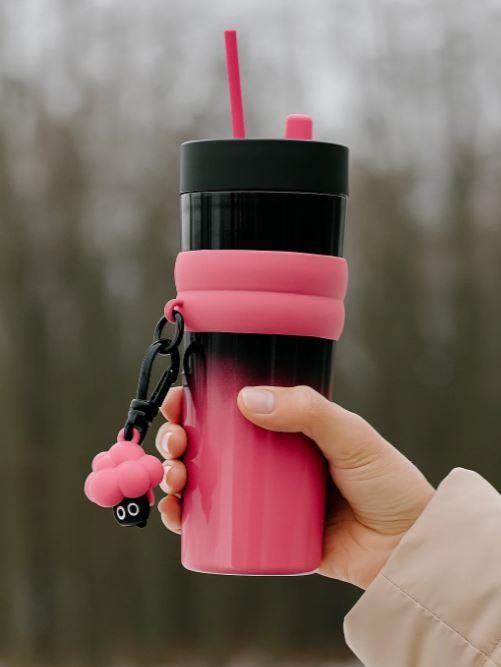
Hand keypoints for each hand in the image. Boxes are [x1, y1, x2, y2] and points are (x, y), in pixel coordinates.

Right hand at [156, 385, 433, 588]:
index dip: (197, 403)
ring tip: (173, 477)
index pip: (232, 409)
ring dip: (175, 477)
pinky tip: (175, 513)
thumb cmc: (387, 483)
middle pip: (209, 445)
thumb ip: (308, 411)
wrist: (408, 548)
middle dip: (177, 440)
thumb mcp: (351, 436)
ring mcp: (265, 499)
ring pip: (206, 483)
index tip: (177, 401)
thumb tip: (244, 398)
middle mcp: (270, 462)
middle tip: (173, 444)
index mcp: (287, 430)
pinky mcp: (265, 536)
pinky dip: (188, 519)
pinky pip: (217, 526)